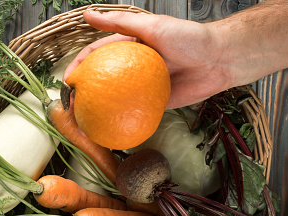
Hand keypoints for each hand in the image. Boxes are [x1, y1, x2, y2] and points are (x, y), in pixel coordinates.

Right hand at [63, 10, 235, 109]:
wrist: (219, 59)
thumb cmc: (188, 37)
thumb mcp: (152, 26)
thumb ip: (120, 23)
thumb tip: (88, 14)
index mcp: (130, 47)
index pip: (97, 56)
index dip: (80, 66)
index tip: (68, 80)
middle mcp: (134, 67)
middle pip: (104, 80)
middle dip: (85, 94)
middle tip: (72, 107)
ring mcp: (144, 86)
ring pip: (118, 99)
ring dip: (101, 111)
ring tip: (85, 123)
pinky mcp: (157, 102)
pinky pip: (137, 112)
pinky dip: (124, 119)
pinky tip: (111, 129)